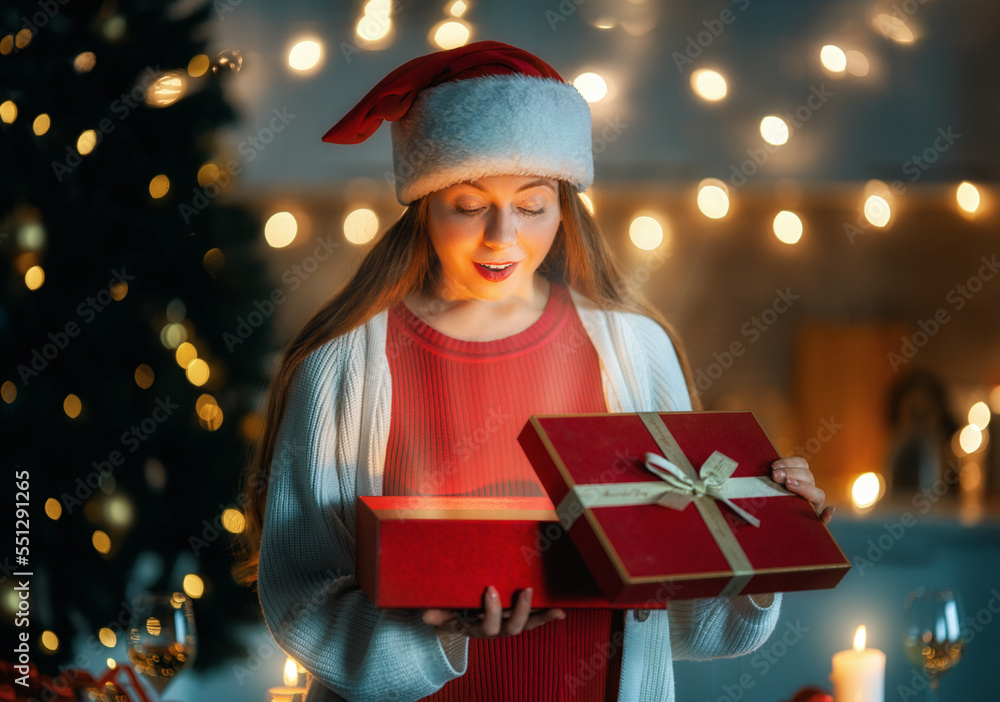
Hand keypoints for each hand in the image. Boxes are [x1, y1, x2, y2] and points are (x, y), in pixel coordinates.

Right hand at [422, 586, 565, 637]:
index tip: (491, 589)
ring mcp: (508, 623)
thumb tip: (426, 614)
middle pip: (511, 627)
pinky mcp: (519, 617)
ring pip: (526, 625)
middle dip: (520, 610)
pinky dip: (547, 616)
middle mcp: (495, 628)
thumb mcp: (442, 612)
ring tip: (553, 607)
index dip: (492, 610)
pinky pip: (535, 620)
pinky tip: (560, 611)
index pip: (487, 625)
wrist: (457, 616)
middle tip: (526, 590)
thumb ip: (437, 613)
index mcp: (476, 628)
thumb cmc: (450, 610)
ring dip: (539, 615)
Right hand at [771, 457, 834, 523]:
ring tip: (773, 470)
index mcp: (816, 502)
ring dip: (787, 466)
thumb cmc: (795, 520)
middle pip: (807, 477)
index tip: (788, 484)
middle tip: (775, 476)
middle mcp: (812, 488)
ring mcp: (805, 478)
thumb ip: (820, 519)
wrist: (784, 515)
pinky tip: (775, 465)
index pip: (816, 493)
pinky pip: (797, 461)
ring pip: (803, 466)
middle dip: (790, 474)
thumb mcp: (806, 523)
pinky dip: (787, 461)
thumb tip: (831, 509)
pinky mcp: (796, 470)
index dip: (803, 488)